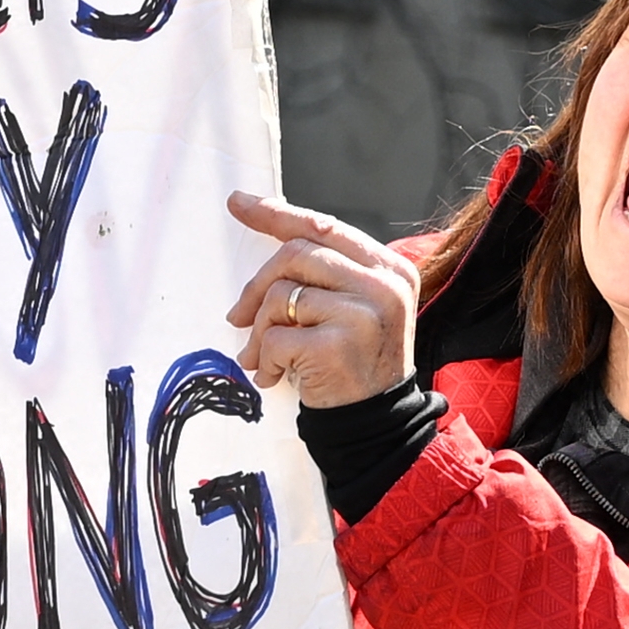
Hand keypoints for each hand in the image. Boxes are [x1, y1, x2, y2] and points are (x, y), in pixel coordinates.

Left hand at [224, 193, 417, 409]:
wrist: (379, 424)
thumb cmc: (357, 364)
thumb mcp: (357, 307)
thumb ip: (326, 273)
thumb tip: (270, 234)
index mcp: (390, 267)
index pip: (325, 227)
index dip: (277, 214)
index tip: (239, 204)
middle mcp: (383, 284)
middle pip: (297, 254)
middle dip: (257, 286)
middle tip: (237, 316)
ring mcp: (363, 313)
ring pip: (281, 295)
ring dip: (259, 330)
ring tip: (261, 356)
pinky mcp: (337, 346)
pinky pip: (278, 337)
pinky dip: (266, 358)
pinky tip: (275, 375)